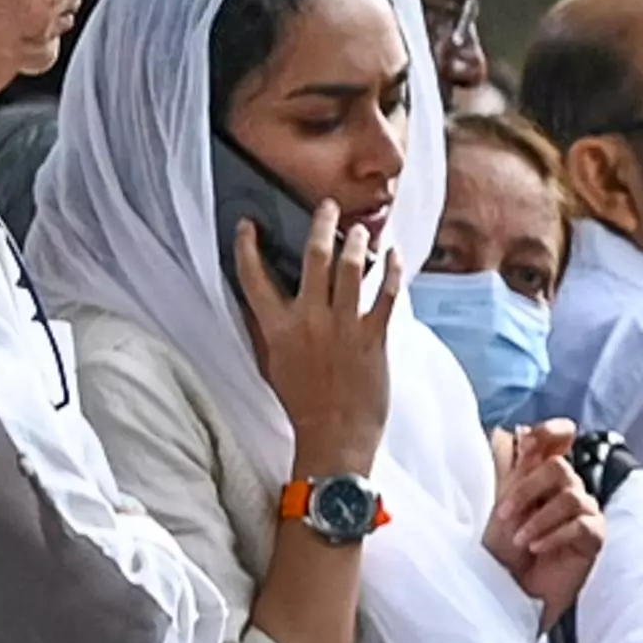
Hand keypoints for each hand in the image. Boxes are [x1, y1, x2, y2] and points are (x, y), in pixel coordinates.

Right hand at [231, 197, 396, 475]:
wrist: (334, 436)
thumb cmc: (302, 403)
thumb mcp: (273, 362)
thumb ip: (270, 329)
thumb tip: (263, 302)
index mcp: (276, 328)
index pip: (252, 277)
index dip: (247, 247)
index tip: (248, 224)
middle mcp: (308, 321)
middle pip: (312, 257)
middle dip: (321, 225)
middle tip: (327, 206)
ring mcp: (343, 327)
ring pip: (351, 268)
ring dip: (358, 241)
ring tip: (362, 228)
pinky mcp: (374, 337)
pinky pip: (386, 295)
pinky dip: (392, 271)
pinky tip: (395, 255)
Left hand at [483, 422, 605, 622]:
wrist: (508, 592)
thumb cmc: (500, 553)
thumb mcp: (502, 504)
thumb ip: (516, 469)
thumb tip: (518, 430)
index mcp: (543, 477)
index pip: (561, 438)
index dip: (552, 432)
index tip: (529, 441)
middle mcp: (567, 490)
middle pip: (560, 467)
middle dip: (528, 489)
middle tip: (505, 516)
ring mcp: (584, 513)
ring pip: (572, 495)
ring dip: (538, 518)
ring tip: (520, 540)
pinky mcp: (594, 538)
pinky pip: (583, 524)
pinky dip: (554, 535)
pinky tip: (537, 548)